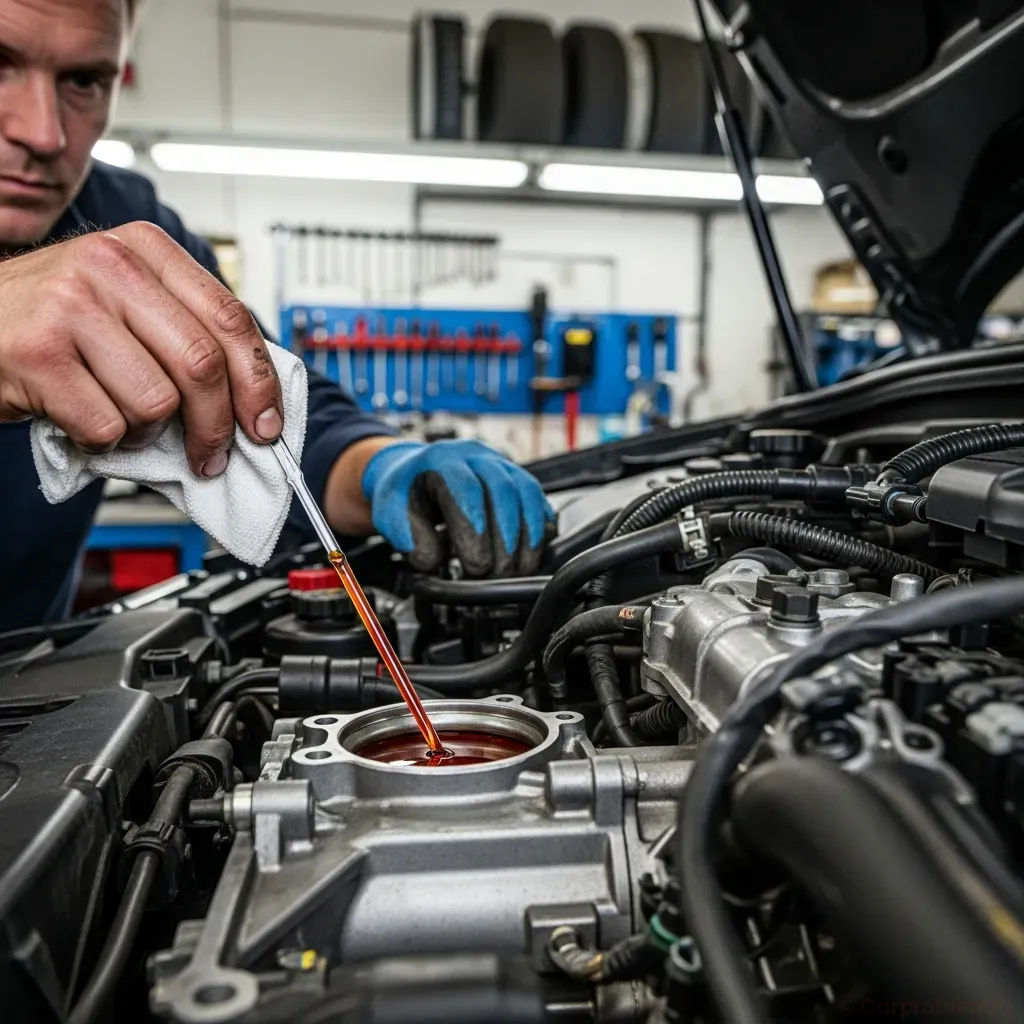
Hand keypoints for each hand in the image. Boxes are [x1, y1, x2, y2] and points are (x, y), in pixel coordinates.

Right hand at [0, 222, 282, 475]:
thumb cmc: (51, 320)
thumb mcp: (122, 301)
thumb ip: (183, 329)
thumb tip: (254, 394)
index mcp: (145, 249)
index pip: (230, 318)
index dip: (259, 382)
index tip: (266, 423)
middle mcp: (110, 266)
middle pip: (203, 364)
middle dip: (217, 425)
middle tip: (213, 454)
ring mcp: (70, 307)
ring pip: (158, 400)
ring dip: (149, 433)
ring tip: (124, 422)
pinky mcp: (38, 354)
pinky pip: (108, 424)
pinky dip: (106, 441)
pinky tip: (86, 421)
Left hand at [360, 439, 554, 575]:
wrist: (417, 472)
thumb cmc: (406, 493)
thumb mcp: (391, 512)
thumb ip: (408, 538)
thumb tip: (432, 561)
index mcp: (442, 459)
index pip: (466, 489)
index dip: (475, 528)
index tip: (476, 564)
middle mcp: (477, 456)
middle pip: (504, 490)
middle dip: (505, 539)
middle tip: (498, 574)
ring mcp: (502, 465)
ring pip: (528, 493)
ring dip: (528, 536)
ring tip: (519, 569)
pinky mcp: (518, 481)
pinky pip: (540, 500)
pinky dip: (540, 528)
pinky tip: (532, 553)